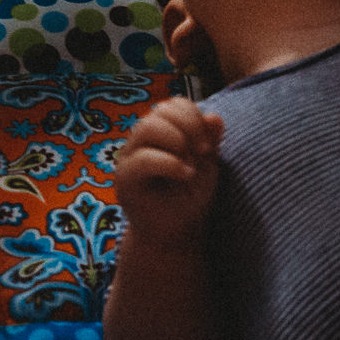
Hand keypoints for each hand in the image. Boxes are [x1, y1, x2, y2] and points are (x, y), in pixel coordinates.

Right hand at [114, 97, 224, 250]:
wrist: (175, 234)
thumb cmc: (190, 198)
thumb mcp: (206, 165)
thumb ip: (209, 140)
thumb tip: (215, 117)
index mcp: (161, 130)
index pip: (174, 104)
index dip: (194, 117)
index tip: (209, 145)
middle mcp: (141, 139)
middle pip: (161, 111)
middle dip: (189, 127)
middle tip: (204, 153)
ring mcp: (129, 156)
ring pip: (148, 127)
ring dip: (177, 141)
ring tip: (191, 166)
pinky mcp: (124, 178)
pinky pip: (143, 159)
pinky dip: (169, 163)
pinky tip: (185, 174)